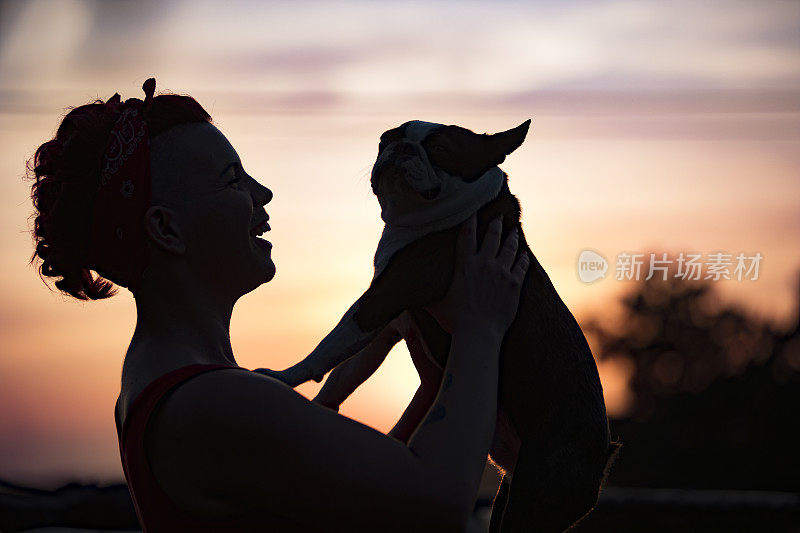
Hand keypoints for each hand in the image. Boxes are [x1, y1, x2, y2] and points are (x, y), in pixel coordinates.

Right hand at [424, 214, 528, 335]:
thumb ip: (424, 294)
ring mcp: (501, 272)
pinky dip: (522, 259)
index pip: (467, 234)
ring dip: (512, 238)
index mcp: (464, 264)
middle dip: (495, 223)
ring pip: (510, 248)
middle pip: (492, 236)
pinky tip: (524, 255)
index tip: (474, 208)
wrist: (478, 335)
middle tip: (498, 216)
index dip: (470, 219)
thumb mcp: (434, 304)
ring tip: (514, 231)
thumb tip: (403, 293)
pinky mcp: (514, 284)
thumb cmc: (454, 321)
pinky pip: (521, 266)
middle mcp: (484, 263)